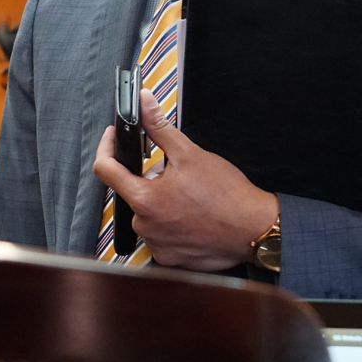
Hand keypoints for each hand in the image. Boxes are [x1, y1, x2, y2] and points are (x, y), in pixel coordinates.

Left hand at [93, 89, 279, 271]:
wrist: (256, 230)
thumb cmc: (228, 196)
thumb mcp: (190, 154)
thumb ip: (159, 128)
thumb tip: (144, 104)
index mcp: (145, 199)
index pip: (105, 170)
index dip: (107, 148)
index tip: (113, 138)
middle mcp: (145, 225)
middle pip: (131, 192)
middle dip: (148, 178)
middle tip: (175, 174)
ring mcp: (156, 244)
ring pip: (147, 213)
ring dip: (160, 202)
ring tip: (188, 198)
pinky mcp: (169, 257)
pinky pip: (159, 234)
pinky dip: (170, 223)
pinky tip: (191, 217)